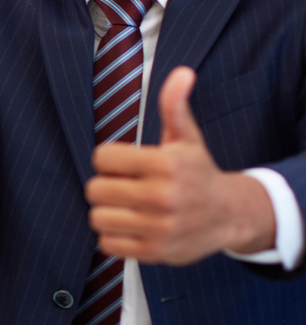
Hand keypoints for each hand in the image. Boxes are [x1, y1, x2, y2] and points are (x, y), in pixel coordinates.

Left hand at [86, 66, 275, 264]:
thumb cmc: (197, 173)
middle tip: (122, 186)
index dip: (108, 159)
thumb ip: (175, 106)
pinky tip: (129, 225)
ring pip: (98, 217)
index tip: (122, 163)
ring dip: (106, 212)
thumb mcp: (186, 138)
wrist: (229, 216)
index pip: (102, 157)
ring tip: (124, 207)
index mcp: (165, 164)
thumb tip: (182, 73)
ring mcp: (159, 227)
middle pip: (95, 189)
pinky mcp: (154, 251)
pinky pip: (108, 244)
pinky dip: (112, 236)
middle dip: (104, 185)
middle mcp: (162, 197)